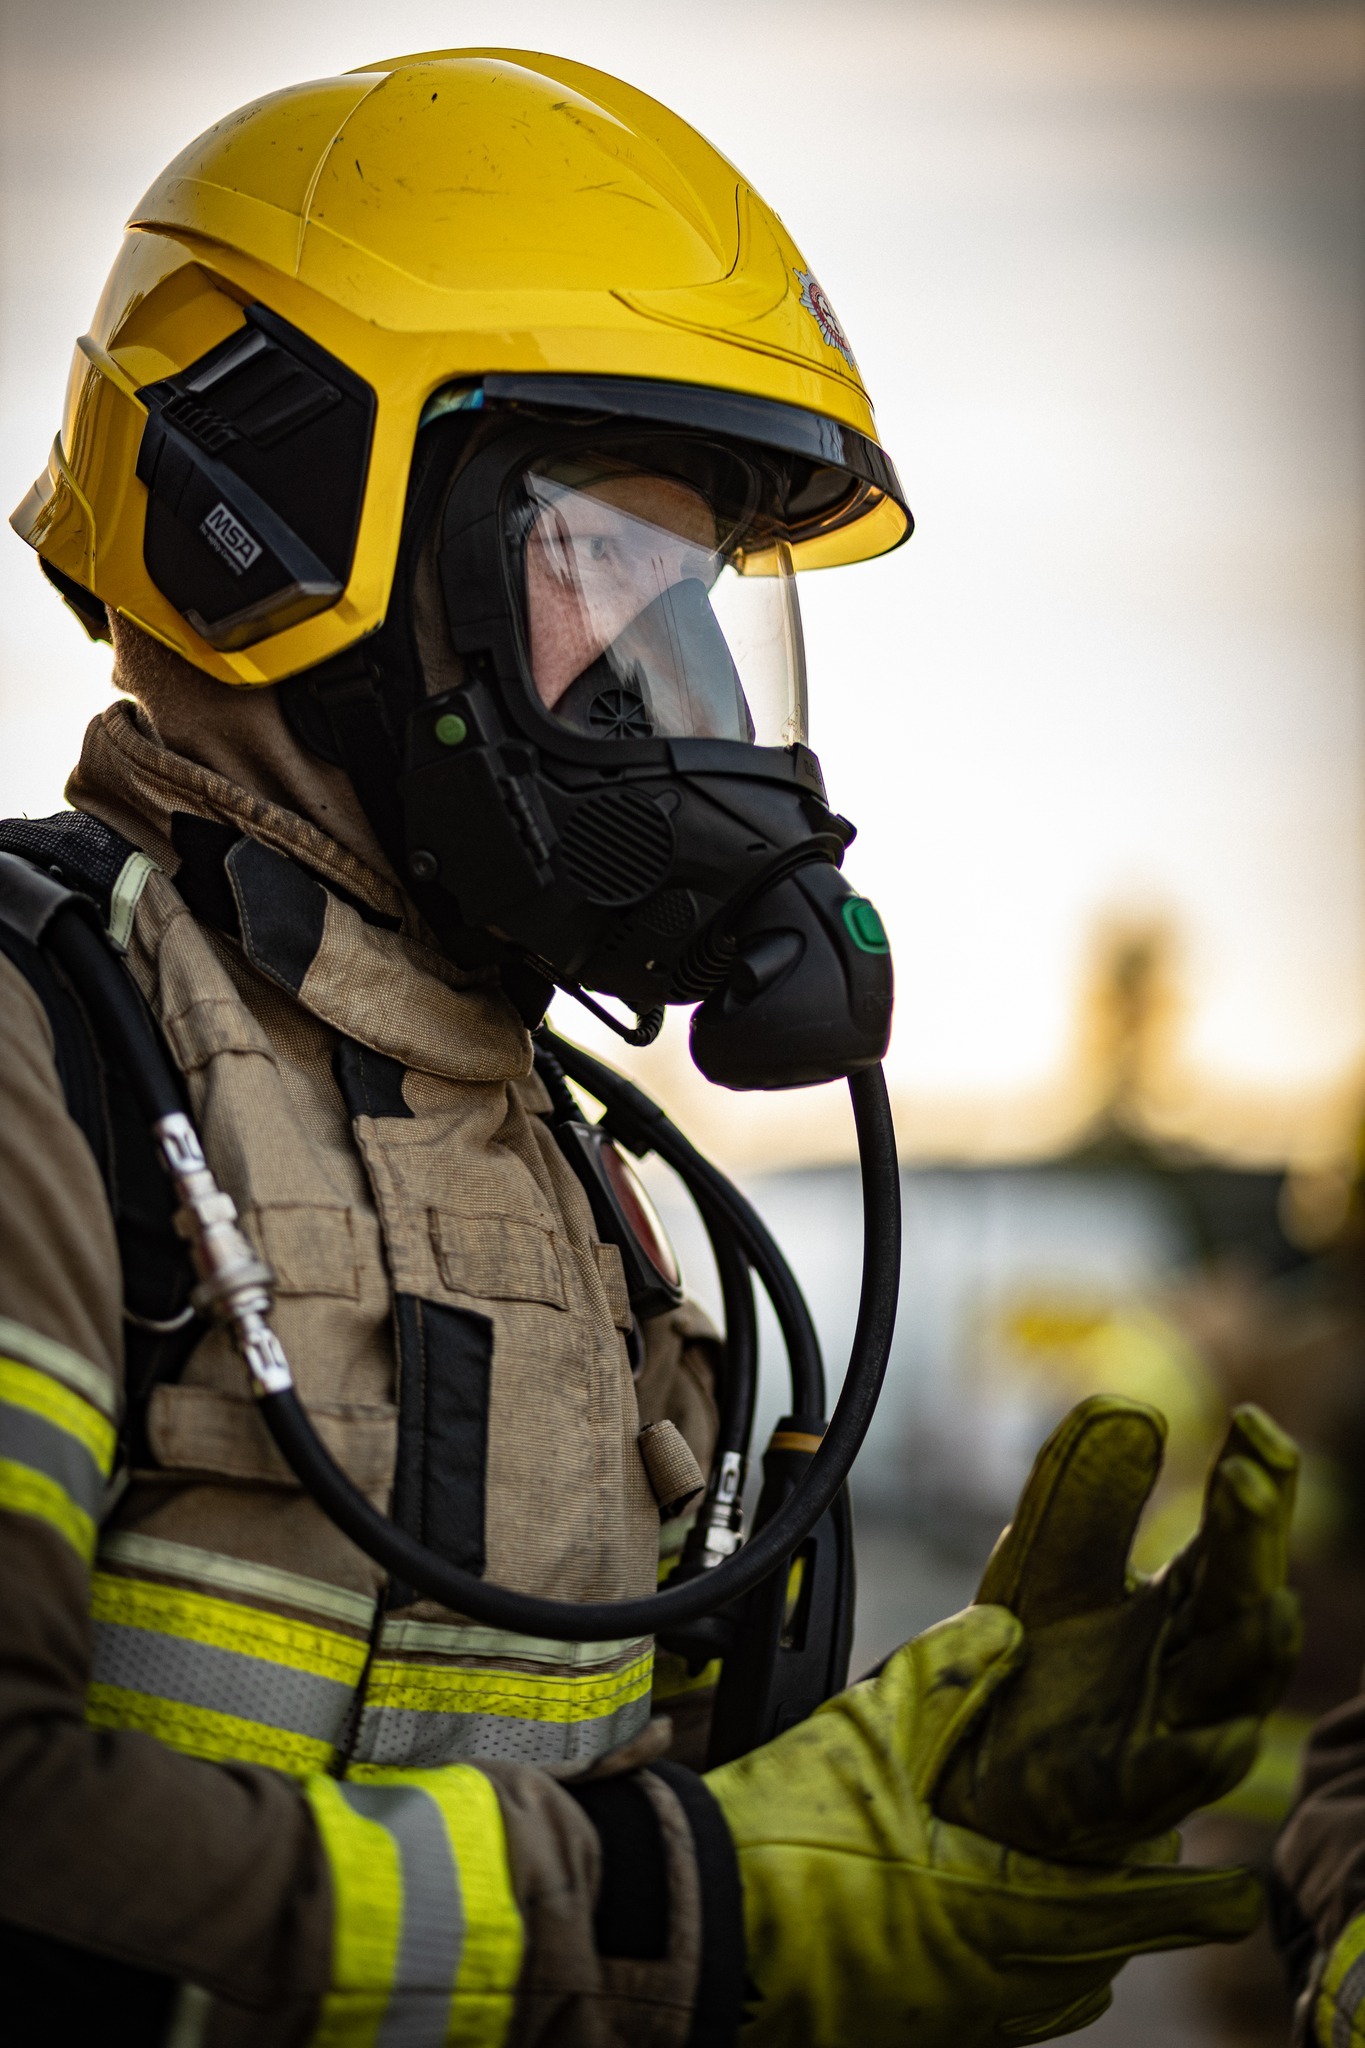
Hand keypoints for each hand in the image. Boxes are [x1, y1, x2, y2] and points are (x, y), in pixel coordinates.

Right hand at [705, 1603, 1259, 2047]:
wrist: (692, 1922)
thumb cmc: (779, 1836)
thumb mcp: (866, 1736)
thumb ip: (946, 1676)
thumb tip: (1007, 1629)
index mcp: (986, 1910)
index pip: (1115, 1912)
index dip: (1179, 1904)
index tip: (1235, 1894)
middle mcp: (978, 1982)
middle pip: (1085, 1966)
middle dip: (1125, 1924)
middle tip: (1152, 1885)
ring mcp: (938, 2019)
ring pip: (1040, 1998)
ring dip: (1070, 1954)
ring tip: (1079, 1909)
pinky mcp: (897, 2031)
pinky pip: (988, 2017)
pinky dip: (1012, 1979)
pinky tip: (987, 1939)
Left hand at [936, 1395, 1300, 1862]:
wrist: (978, 1763)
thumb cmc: (1042, 1657)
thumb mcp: (1050, 1559)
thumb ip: (1089, 1493)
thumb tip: (1135, 1408)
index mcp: (1185, 1600)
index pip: (1235, 1536)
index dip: (1257, 1484)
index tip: (1252, 1422)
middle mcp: (1193, 1661)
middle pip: (1240, 1601)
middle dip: (1253, 1543)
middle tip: (1250, 1478)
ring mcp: (1169, 1730)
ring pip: (1232, 1691)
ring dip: (1256, 1650)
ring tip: (1274, 1603)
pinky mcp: (1124, 1792)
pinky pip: (1174, 1778)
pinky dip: (1199, 1758)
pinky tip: (1220, 1735)